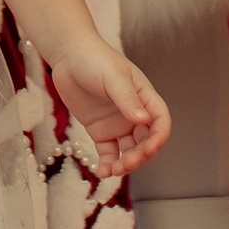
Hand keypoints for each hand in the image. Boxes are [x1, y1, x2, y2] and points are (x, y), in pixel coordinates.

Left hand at [50, 42, 170, 177]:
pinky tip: (103, 172)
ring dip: (126, 164)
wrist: (68, 55)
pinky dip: (108, 164)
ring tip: (114, 170)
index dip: (159, 137)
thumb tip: (143, 121)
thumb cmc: (95, 58)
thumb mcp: (113, 76)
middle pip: (146, 141)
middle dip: (141, 156)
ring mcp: (117, 124)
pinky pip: (109, 153)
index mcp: (144, 97)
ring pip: (129, 151)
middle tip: (127, 163)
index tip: (149, 149)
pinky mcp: (100, 131)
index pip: (160, 121)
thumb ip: (127, 99)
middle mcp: (134, 113)